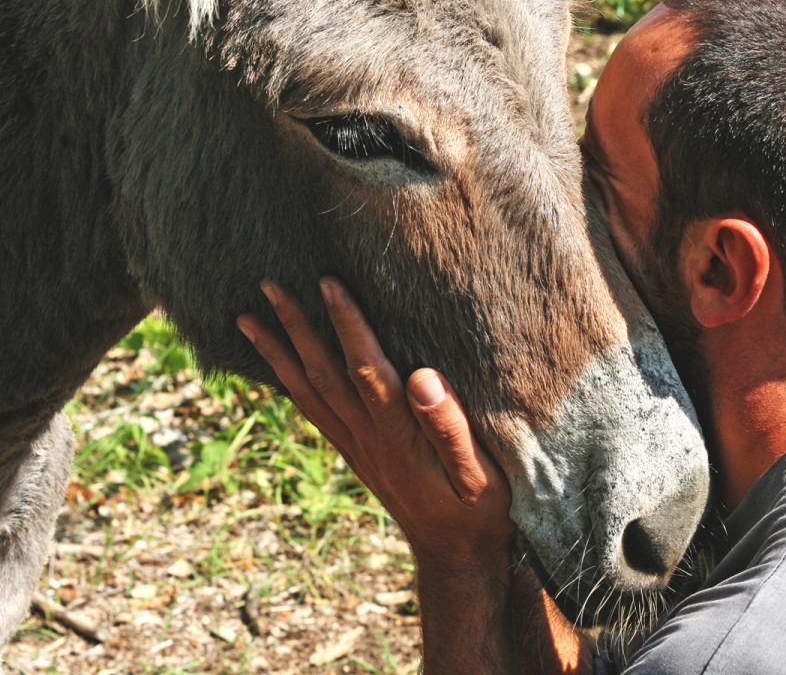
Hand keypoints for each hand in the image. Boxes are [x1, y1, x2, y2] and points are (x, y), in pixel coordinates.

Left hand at [236, 277, 514, 569]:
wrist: (456, 560)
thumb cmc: (480, 514)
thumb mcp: (481, 476)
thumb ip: (451, 428)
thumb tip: (421, 375)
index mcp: (399, 437)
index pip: (366, 370)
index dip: (348, 324)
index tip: (329, 283)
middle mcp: (369, 440)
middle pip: (323, 374)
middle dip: (296, 326)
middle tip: (269, 284)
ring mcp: (358, 448)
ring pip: (309, 392)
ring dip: (278, 352)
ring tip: (246, 318)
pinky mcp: (357, 454)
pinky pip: (313, 412)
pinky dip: (289, 382)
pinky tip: (278, 364)